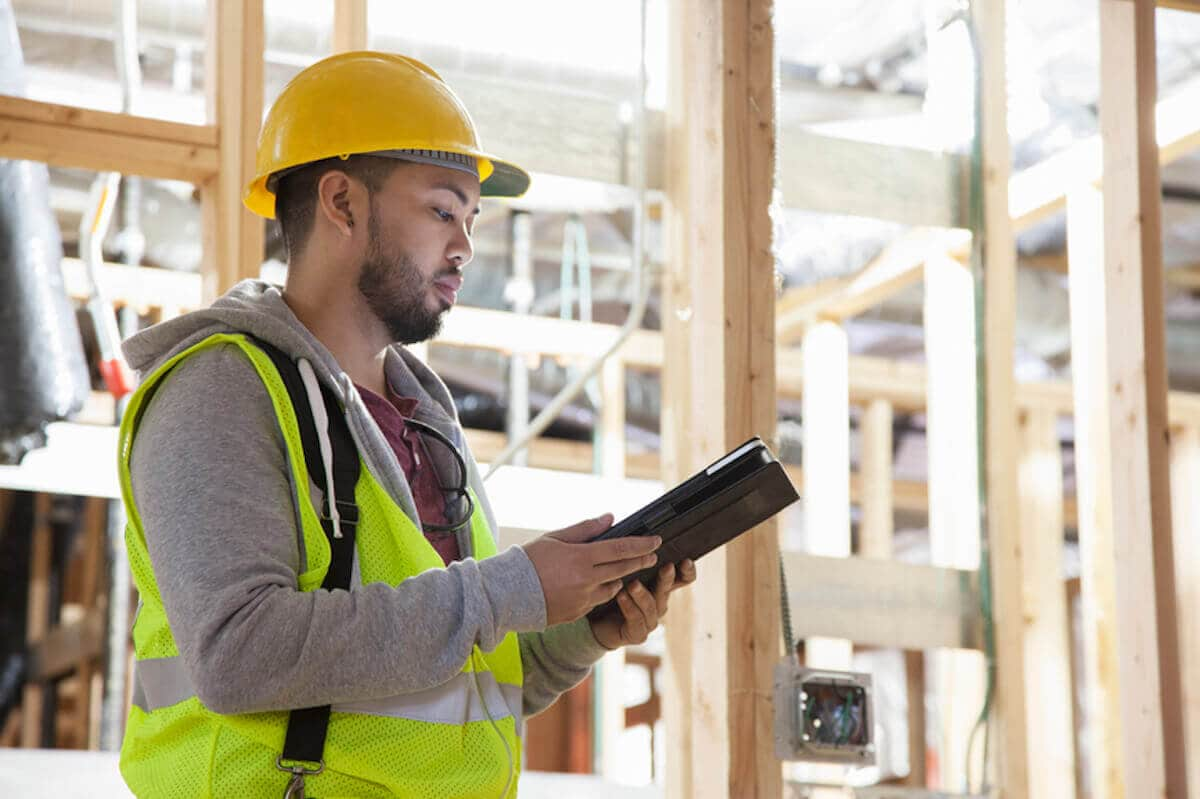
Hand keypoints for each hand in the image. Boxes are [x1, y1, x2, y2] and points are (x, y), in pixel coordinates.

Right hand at [522, 514, 661, 626]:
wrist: (505, 594)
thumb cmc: (527, 561)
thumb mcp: (554, 538)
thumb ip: (585, 529)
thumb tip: (609, 519)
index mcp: (580, 559)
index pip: (620, 549)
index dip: (641, 545)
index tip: (656, 541)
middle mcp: (585, 581)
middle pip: (623, 569)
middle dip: (640, 561)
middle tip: (653, 556)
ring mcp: (582, 600)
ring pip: (612, 589)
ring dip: (619, 579)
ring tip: (621, 571)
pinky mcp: (576, 614)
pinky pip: (595, 602)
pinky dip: (599, 592)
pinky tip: (596, 586)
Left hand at [590, 559, 696, 649]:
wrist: (596, 622)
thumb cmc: (611, 590)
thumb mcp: (622, 570)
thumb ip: (631, 555)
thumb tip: (633, 531)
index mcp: (660, 585)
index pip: (683, 578)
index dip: (688, 571)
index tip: (686, 560)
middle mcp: (659, 602)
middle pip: (669, 589)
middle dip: (667, 578)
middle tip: (666, 567)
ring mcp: (650, 619)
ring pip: (653, 606)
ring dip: (643, 595)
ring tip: (632, 584)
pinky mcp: (637, 633)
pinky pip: (636, 620)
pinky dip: (629, 608)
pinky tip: (621, 597)